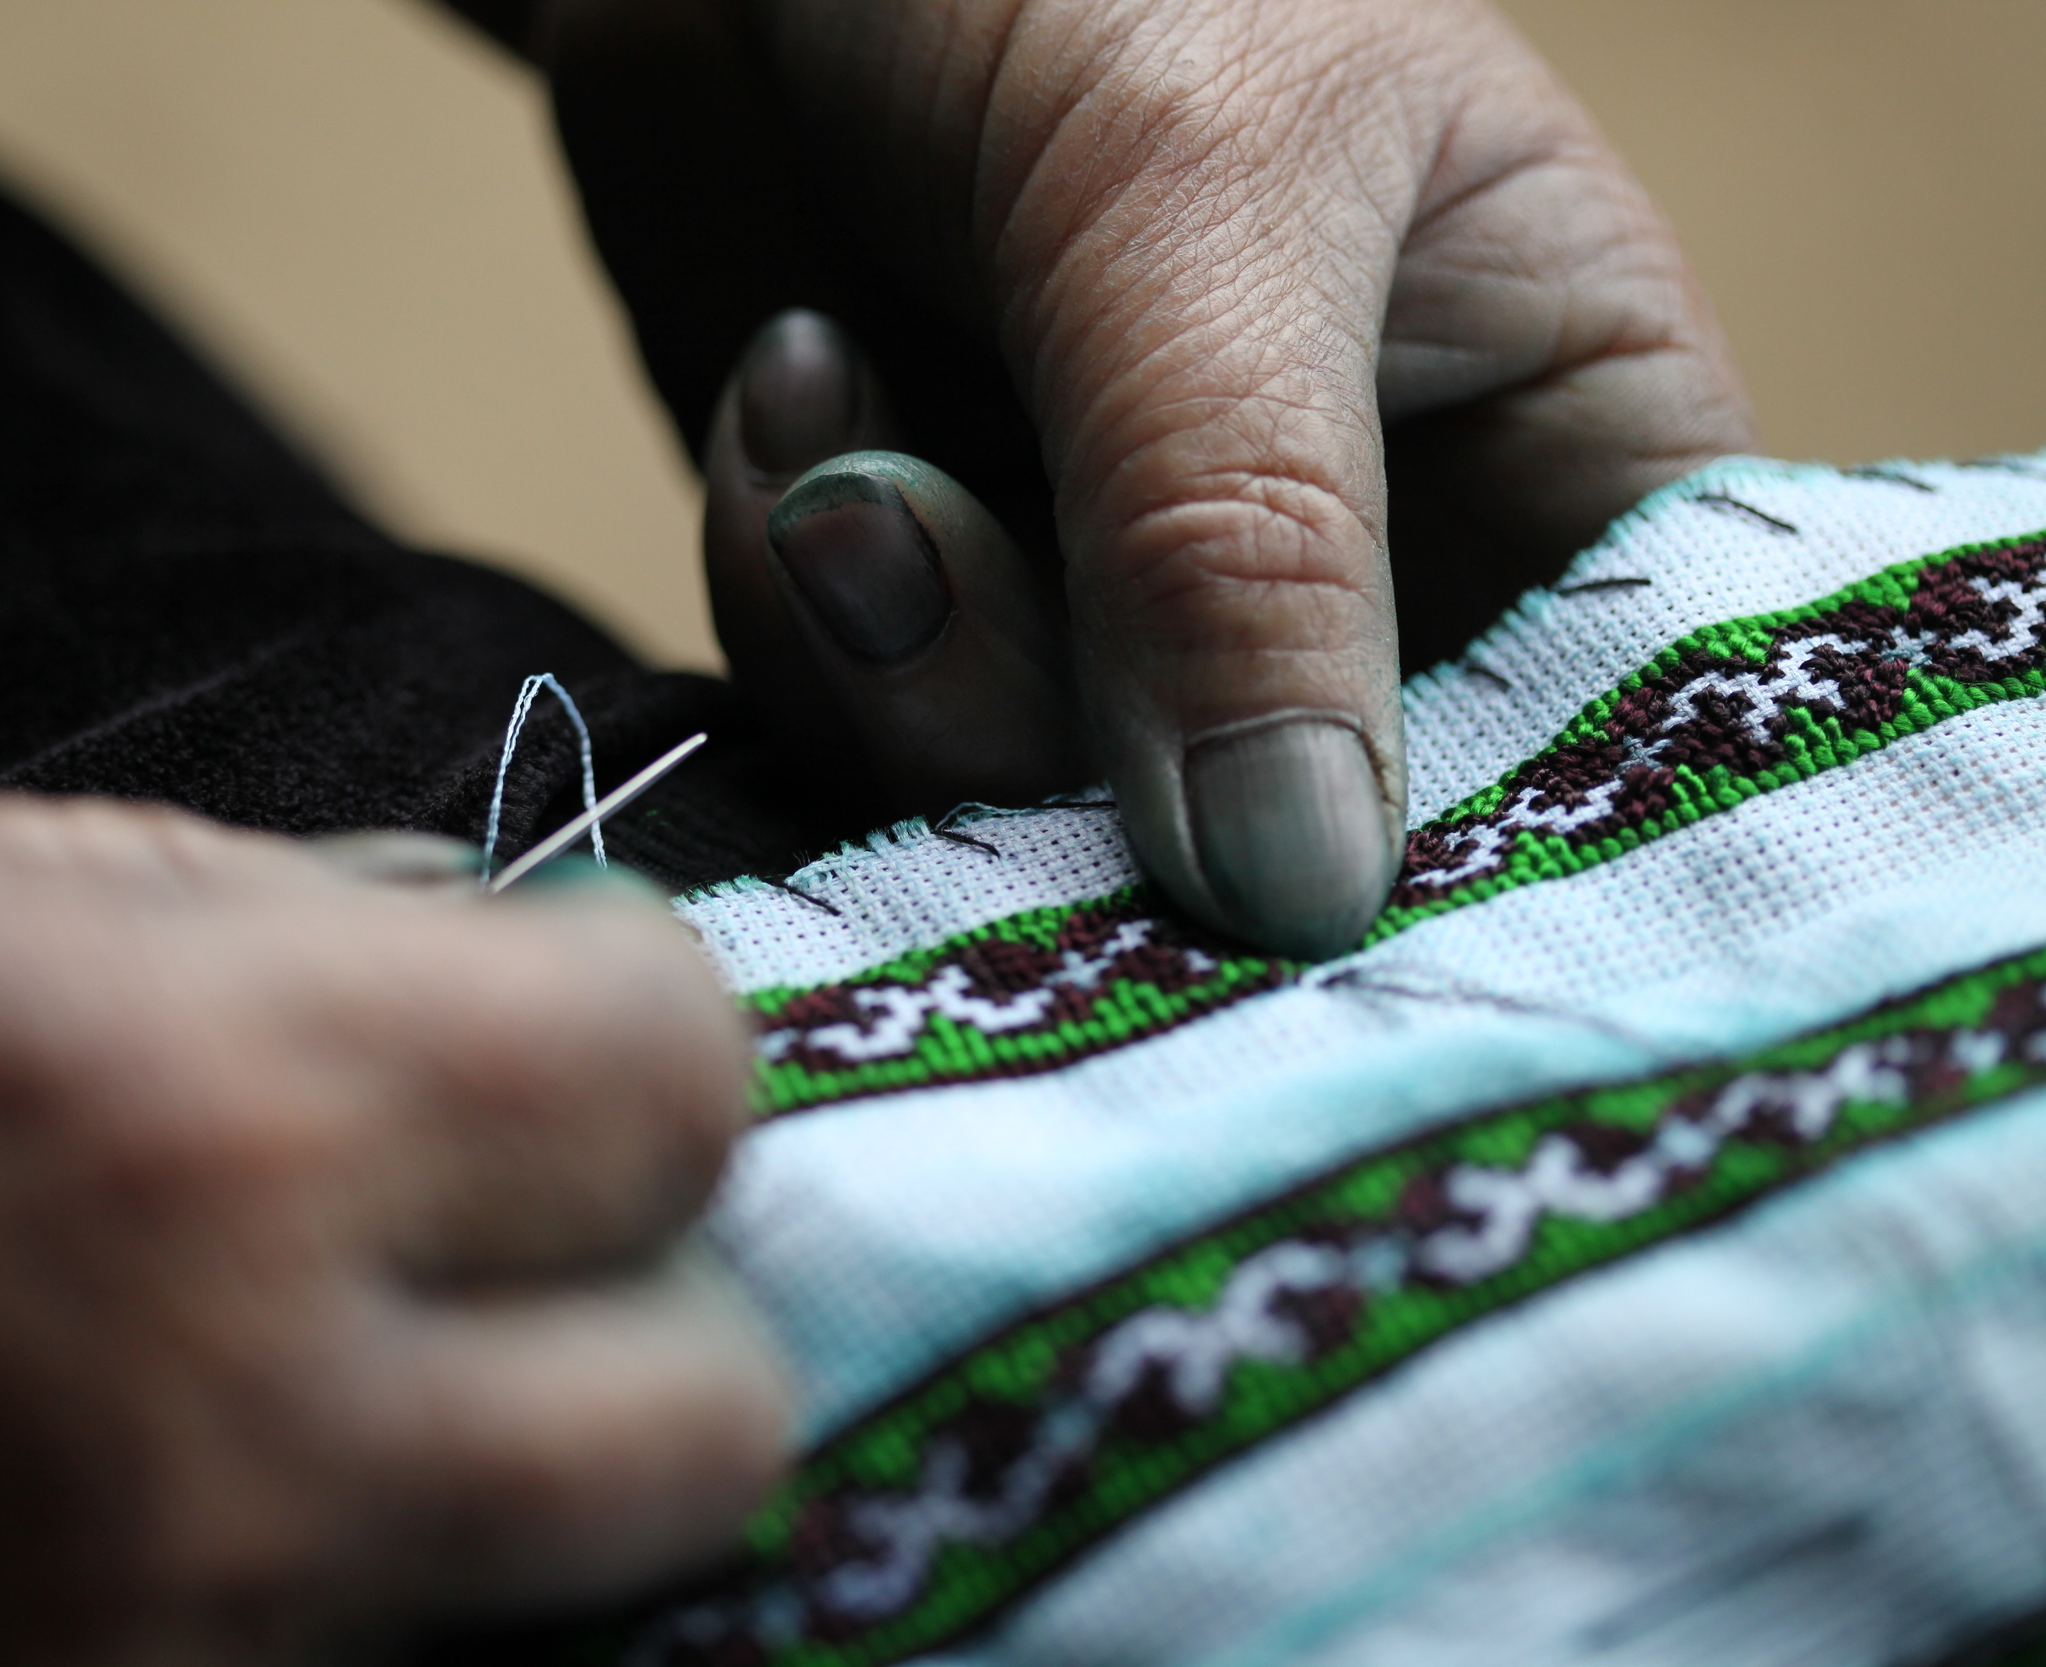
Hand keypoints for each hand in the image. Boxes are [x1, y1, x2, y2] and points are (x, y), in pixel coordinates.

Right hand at [0, 786, 783, 1663]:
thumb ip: (288, 923)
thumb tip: (510, 961)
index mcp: (204, 1112)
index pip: (676, 1086)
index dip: (643, 1033)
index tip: (579, 1024)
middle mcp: (230, 1423)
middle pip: (709, 1411)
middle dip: (652, 1303)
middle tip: (526, 1242)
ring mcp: (167, 1662)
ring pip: (565, 1589)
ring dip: (503, 1474)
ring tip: (323, 1377)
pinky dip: (346, 1590)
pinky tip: (201, 1494)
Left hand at [540, 0, 1754, 955]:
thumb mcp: (1194, 194)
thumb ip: (1243, 532)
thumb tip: (1299, 884)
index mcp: (1561, 440)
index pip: (1606, 741)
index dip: (1457, 856)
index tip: (1276, 900)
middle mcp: (1371, 571)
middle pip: (1284, 843)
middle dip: (1061, 731)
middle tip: (906, 525)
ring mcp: (1144, 612)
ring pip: (1055, 827)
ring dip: (894, 652)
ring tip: (827, 431)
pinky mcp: (953, 625)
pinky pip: (882, 753)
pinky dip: (801, 607)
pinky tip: (784, 400)